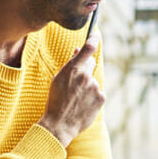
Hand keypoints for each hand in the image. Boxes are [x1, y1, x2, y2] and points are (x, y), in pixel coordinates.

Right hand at [38, 32, 104, 146]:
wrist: (60, 124)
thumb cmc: (56, 100)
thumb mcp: (58, 79)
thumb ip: (71, 64)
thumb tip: (78, 51)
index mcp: (73, 70)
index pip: (88, 48)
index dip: (94, 38)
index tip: (96, 34)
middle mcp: (86, 76)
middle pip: (91, 64)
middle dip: (85, 69)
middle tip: (75, 83)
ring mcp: (95, 87)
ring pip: (94, 81)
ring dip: (88, 87)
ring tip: (76, 99)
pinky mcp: (101, 98)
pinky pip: (99, 92)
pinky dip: (93, 97)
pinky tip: (83, 104)